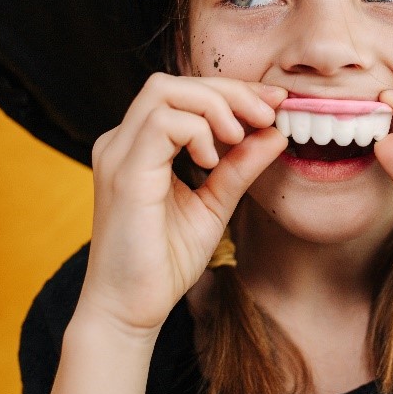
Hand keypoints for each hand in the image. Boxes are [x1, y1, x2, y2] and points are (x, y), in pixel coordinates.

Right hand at [77, 73, 286, 336]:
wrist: (129, 311)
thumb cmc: (164, 261)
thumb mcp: (214, 204)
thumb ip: (240, 167)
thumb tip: (275, 132)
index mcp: (140, 146)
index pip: (183, 93)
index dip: (232, 91)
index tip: (273, 104)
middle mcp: (122, 141)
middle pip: (174, 83)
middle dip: (229, 90)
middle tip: (267, 114)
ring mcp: (118, 153)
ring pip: (165, 90)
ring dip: (214, 106)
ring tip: (238, 138)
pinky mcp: (124, 172)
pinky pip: (162, 123)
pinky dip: (197, 131)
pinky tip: (211, 161)